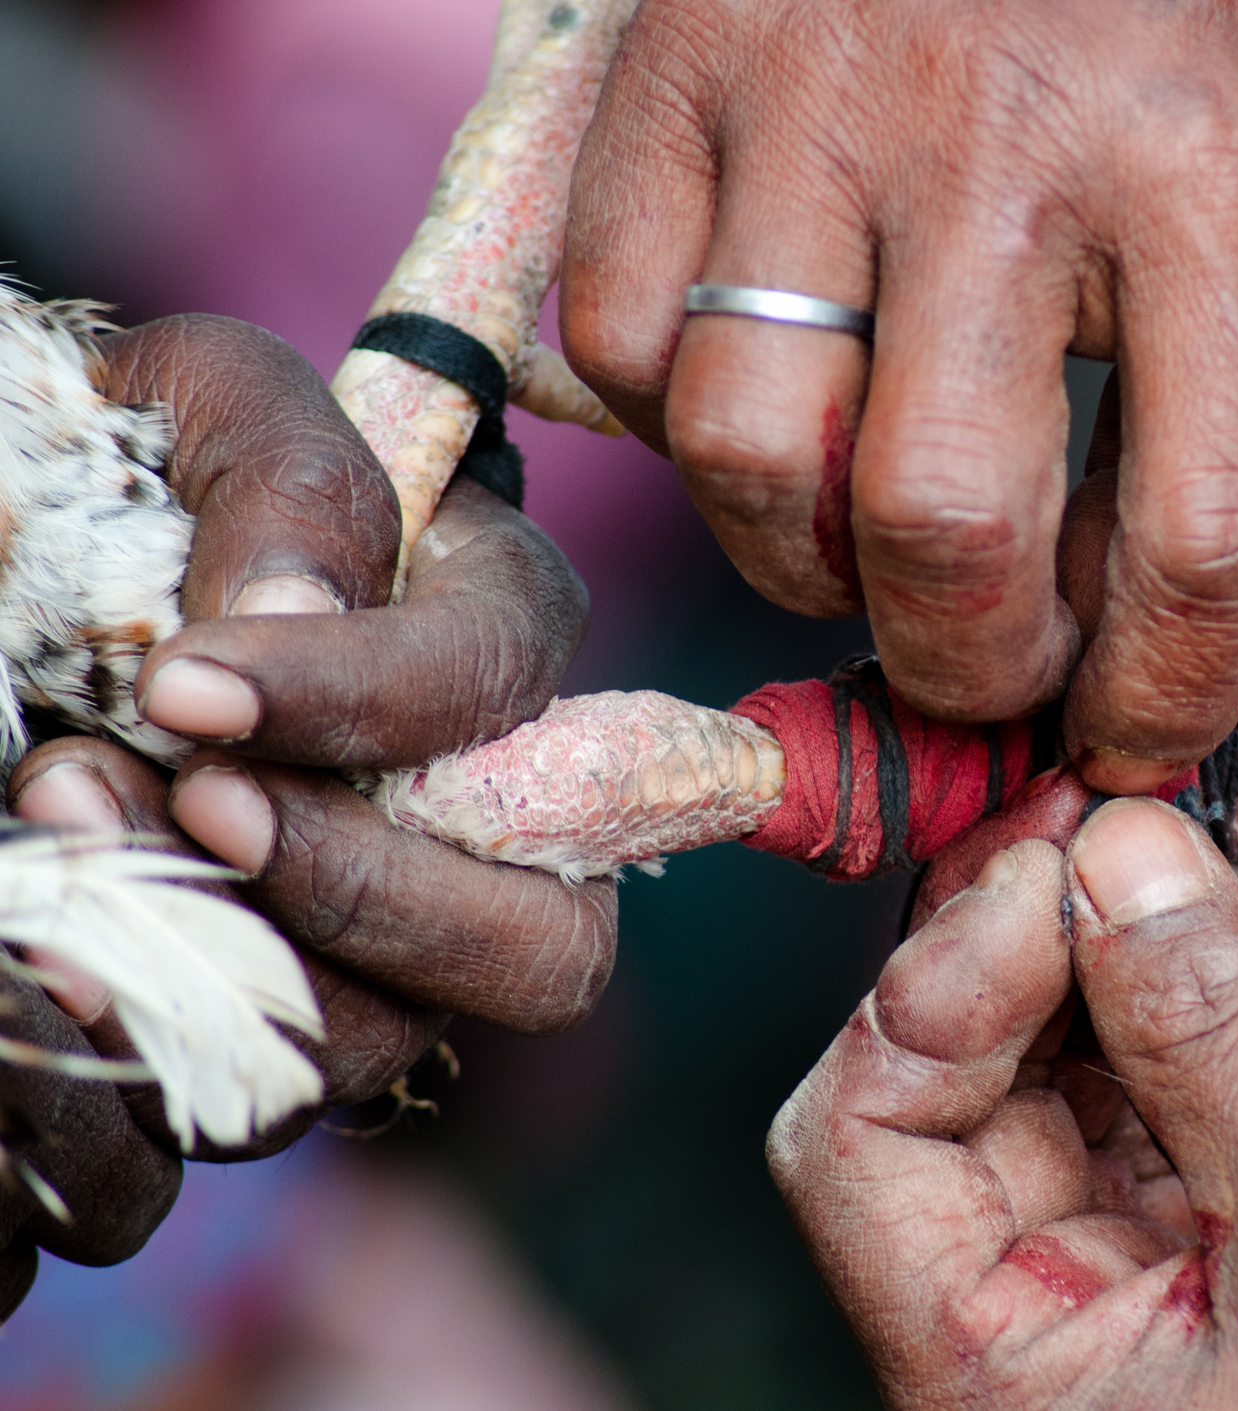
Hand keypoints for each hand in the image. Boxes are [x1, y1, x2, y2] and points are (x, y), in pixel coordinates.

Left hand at [105, 312, 615, 1062]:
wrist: (23, 568)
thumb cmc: (118, 466)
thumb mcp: (192, 405)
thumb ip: (286, 475)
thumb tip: (300, 618)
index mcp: (486, 627)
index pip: (511, 685)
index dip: (377, 702)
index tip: (187, 686)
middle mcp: (476, 806)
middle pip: (547, 938)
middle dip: (373, 890)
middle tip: (199, 807)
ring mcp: (384, 931)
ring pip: (398, 1035)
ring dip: (238, 953)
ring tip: (66, 819)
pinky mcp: (276, 1013)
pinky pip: (265, 1094)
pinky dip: (160, 1034)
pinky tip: (58, 941)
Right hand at [560, 0, 1237, 791]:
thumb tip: (1123, 621)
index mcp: (1213, 175)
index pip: (1203, 532)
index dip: (1169, 691)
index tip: (1140, 732)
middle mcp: (1000, 145)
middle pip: (938, 524)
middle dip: (971, 661)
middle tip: (998, 663)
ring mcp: (808, 101)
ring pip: (747, 451)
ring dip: (816, 559)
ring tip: (880, 530)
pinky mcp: (668, 70)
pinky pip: (628, 340)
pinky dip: (694, 424)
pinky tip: (782, 392)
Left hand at [769, 799, 1237, 1407]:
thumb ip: (1218, 1028)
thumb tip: (1118, 855)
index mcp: (1006, 1377)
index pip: (862, 1148)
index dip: (937, 988)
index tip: (1049, 867)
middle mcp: (1033, 1333)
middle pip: (939, 1093)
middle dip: (1012, 939)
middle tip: (1094, 813)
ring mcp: (1118, 1281)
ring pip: (1035, 1075)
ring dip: (1087, 947)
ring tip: (1153, 837)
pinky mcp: (1203, 1234)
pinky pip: (1134, 1086)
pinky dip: (1159, 989)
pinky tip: (1199, 908)